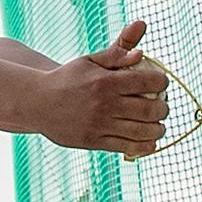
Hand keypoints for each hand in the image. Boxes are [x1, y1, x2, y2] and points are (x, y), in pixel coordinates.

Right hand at [31, 21, 171, 154]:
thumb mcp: (89, 61)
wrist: (37, 102)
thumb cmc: (67, 78)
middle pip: (150, 109)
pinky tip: (149, 141)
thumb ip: (117, 55)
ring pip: (141, 131)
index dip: (162, 82)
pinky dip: (143, 146)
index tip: (162, 84)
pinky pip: (126, 147)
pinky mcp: (93, 142)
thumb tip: (142, 54)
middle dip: (163, 108)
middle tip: (163, 107)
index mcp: (106, 81)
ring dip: (157, 129)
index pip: (148, 82)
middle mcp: (105, 104)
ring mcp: (99, 125)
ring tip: (159, 126)